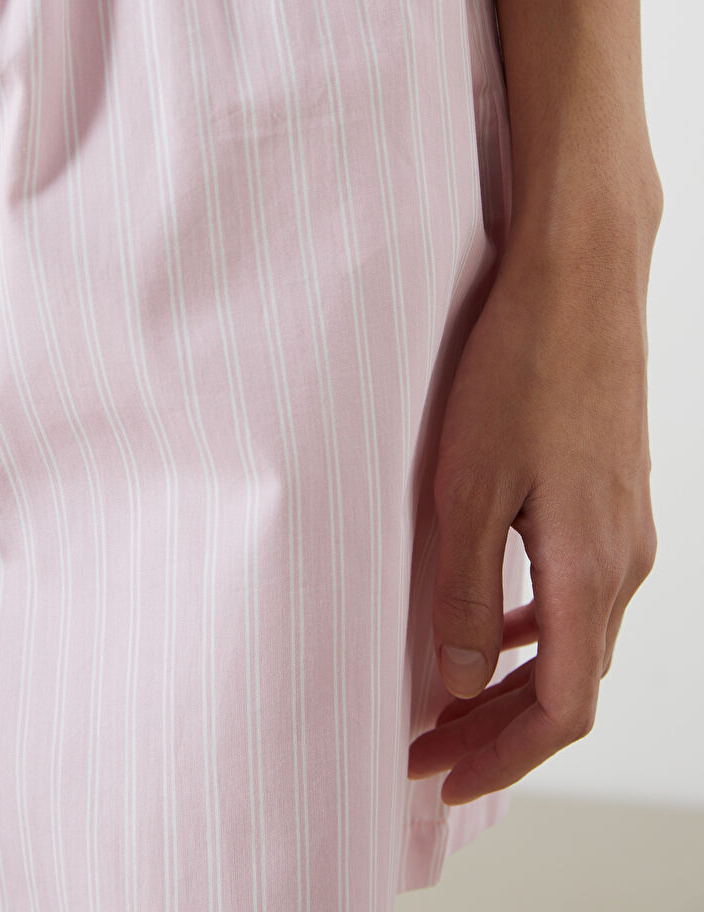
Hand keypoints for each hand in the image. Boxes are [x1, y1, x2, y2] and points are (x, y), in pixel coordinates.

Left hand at [406, 227, 658, 804]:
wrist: (582, 276)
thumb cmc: (522, 369)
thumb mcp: (467, 487)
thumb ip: (461, 591)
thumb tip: (454, 681)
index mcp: (591, 570)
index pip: (561, 711)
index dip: (501, 757)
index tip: (441, 779)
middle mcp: (624, 560)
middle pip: (569, 685)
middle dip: (497, 731)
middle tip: (428, 753)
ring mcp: (627, 525)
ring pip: (574, 639)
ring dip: (512, 682)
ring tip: (449, 703)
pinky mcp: (614, 494)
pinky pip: (578, 592)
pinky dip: (532, 629)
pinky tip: (494, 621)